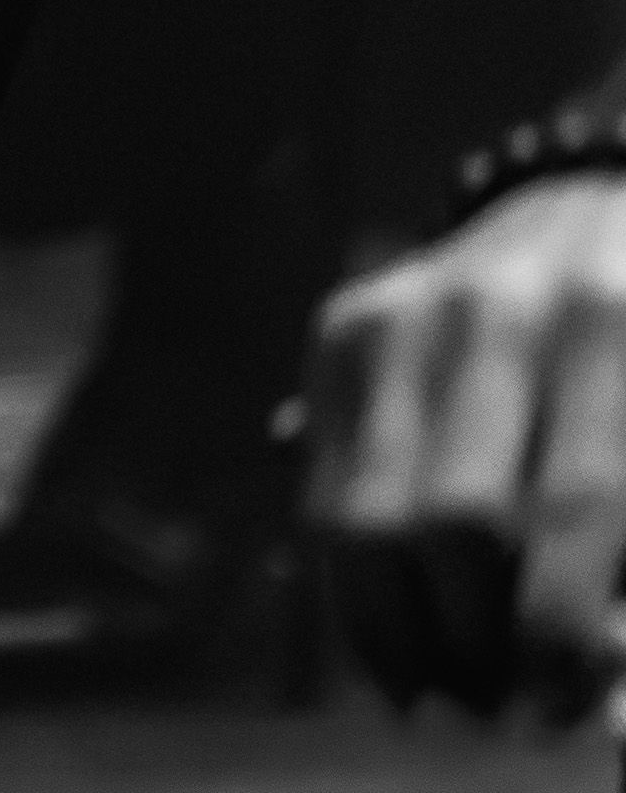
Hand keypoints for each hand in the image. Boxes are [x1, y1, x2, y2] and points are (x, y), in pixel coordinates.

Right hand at [309, 176, 625, 711]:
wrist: (591, 215)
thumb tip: (600, 705)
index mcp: (610, 322)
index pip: (576, 509)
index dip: (568, 631)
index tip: (564, 709)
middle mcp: (494, 308)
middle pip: (460, 520)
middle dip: (478, 640)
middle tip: (501, 706)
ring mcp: (400, 312)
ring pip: (371, 515)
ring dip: (404, 632)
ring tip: (445, 686)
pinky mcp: (340, 327)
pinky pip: (326, 487)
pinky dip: (355, 584)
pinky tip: (396, 637)